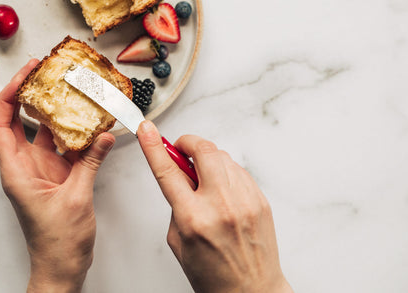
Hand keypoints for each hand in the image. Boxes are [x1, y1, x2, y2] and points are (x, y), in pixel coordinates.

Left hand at [0, 59, 115, 292]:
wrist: (62, 268)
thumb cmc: (57, 243)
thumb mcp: (77, 197)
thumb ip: (90, 162)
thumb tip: (104, 134)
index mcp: (16, 171)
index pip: (1, 125)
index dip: (7, 96)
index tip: (23, 74)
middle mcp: (23, 167)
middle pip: (18, 122)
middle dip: (29, 95)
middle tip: (44, 71)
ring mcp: (39, 171)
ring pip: (42, 133)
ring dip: (54, 113)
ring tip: (68, 89)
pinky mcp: (55, 178)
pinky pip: (62, 148)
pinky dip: (73, 134)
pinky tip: (89, 122)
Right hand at [137, 121, 291, 292]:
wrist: (251, 292)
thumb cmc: (213, 274)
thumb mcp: (178, 240)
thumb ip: (175, 204)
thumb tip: (176, 174)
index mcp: (194, 218)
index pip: (167, 171)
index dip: (153, 147)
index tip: (147, 130)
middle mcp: (221, 205)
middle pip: (203, 150)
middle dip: (188, 143)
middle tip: (181, 150)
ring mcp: (244, 201)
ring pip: (223, 157)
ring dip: (208, 159)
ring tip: (204, 179)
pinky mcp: (260, 200)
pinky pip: (239, 171)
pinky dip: (226, 173)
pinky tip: (222, 190)